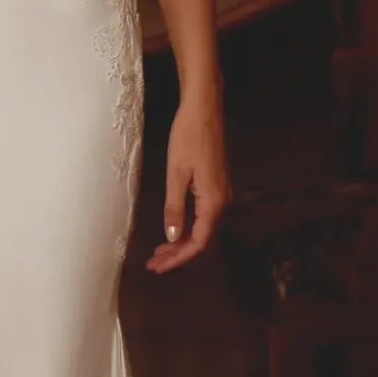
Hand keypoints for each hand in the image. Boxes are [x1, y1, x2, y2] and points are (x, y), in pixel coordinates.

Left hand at [147, 91, 228, 272]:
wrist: (204, 109)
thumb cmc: (188, 137)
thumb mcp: (176, 174)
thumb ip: (174, 209)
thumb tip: (172, 238)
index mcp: (214, 201)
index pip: (198, 242)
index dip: (178, 258)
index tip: (159, 267)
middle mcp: (223, 201)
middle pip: (202, 239)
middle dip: (178, 254)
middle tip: (154, 264)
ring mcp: (222, 193)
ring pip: (203, 228)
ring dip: (181, 242)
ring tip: (159, 252)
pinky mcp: (217, 185)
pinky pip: (204, 216)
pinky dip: (188, 227)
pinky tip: (173, 230)